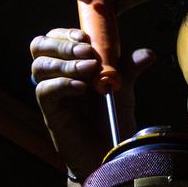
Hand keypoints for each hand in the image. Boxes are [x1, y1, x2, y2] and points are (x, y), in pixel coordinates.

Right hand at [30, 28, 154, 180]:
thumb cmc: (113, 120)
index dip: (66, 34)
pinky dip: (62, 84)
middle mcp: (58, 76)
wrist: (110, 153)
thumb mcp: (123, 89)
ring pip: (39, 66)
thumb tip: (148, 54)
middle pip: (40, 46)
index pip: (55, 37)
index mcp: (72, 64)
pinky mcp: (51, 113)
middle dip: (62, 44)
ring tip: (90, 69)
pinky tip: (81, 88)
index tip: (87, 38)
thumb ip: (130, 68)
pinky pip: (44, 90)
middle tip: (87, 51)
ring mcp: (53, 94)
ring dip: (64, 62)